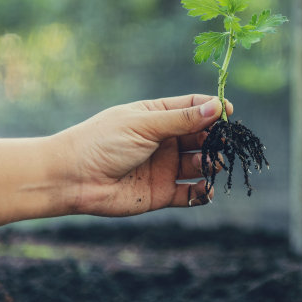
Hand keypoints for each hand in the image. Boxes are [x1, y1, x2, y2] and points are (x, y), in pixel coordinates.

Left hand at [55, 94, 232, 216]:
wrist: (72, 179)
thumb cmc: (103, 142)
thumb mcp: (145, 125)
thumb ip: (182, 119)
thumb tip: (217, 107)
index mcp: (159, 116)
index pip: (195, 108)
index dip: (214, 109)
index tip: (229, 113)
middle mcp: (166, 141)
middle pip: (203, 136)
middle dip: (216, 139)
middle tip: (223, 143)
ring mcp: (166, 167)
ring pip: (200, 164)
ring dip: (211, 164)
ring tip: (210, 164)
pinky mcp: (163, 193)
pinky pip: (191, 194)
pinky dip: (203, 192)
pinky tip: (205, 190)